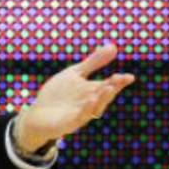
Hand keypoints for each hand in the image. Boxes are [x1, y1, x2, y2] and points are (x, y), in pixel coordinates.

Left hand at [15, 43, 135, 150]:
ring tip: (108, 87)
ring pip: (94, 108)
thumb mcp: (76, 73)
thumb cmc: (59, 94)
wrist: (39, 114)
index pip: (108, 85)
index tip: (130, 77)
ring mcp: (80, 114)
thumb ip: (94, 62)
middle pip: (103, 96)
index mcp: (92, 91)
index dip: (119, 82)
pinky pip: (79, 117)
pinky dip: (85, 109)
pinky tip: (90, 99)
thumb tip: (114, 46)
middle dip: (111, 88)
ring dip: (101, 99)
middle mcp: (89, 104)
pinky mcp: (68, 123)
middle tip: (119, 79)